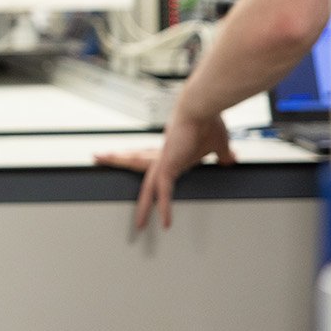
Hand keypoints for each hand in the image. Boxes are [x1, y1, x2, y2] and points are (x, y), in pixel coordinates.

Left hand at [96, 112, 236, 230]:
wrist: (203, 108)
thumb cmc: (209, 122)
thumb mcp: (219, 145)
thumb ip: (222, 155)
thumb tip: (230, 160)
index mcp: (173, 153)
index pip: (151, 160)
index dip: (140, 161)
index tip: (129, 160)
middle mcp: (164, 157)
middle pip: (137, 164)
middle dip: (119, 162)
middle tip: (100, 158)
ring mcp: (164, 162)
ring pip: (145, 184)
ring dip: (139, 201)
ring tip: (134, 219)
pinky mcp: (168, 166)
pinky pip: (163, 192)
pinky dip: (164, 207)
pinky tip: (165, 222)